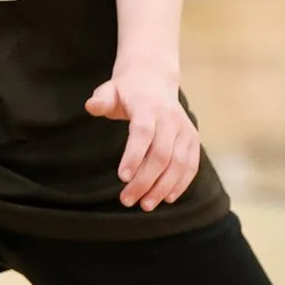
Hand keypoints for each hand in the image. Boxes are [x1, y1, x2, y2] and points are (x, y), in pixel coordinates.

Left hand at [86, 60, 200, 210]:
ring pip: (179, 163)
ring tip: (145, 205)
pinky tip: (167, 198)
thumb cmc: (126, 91)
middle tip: (126, 200)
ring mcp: (185, 129)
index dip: (134, 156)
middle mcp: (171, 118)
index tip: (121, 178)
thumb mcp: (110, 90)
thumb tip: (91, 106)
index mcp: (149, 106)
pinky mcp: (193, 139)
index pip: (143, 133)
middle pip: (161, 154)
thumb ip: (101, 100)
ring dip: (163, 187)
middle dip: (145, 180)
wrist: (154, 79)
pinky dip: (181, 183)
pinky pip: (191, 164)